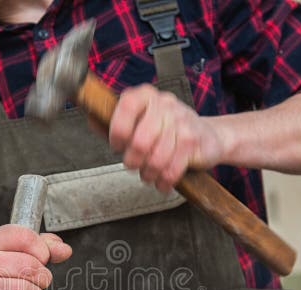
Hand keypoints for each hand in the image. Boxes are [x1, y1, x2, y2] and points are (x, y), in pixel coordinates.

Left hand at [108, 84, 226, 192]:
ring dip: (148, 174)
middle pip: (140, 141)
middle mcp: (164, 105)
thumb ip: (114, 122)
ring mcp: (181, 122)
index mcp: (146, 96)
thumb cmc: (167, 131)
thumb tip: (91, 117)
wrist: (209, 136)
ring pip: (155, 159)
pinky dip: (164, 181)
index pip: (128, 106)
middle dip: (133, 161)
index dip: (118, 130)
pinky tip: (163, 180)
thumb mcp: (140, 121)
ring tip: (149, 174)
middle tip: (134, 165)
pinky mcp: (192, 142)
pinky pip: (171, 169)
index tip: (117, 146)